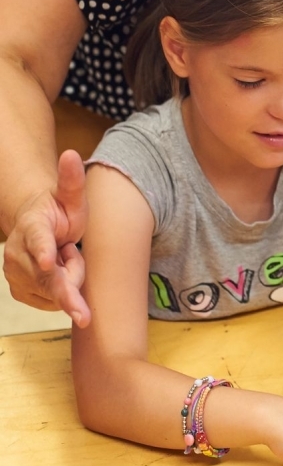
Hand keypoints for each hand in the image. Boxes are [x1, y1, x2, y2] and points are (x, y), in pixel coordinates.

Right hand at [3, 150, 89, 325]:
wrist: (40, 225)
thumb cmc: (59, 210)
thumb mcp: (71, 196)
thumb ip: (72, 180)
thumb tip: (71, 153)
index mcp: (32, 225)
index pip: (38, 239)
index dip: (44, 251)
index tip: (50, 263)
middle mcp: (17, 251)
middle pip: (48, 278)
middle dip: (70, 286)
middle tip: (85, 313)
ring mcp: (15, 273)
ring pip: (50, 293)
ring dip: (69, 283)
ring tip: (69, 260)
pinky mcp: (19, 291)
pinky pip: (47, 303)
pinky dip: (60, 294)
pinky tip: (61, 276)